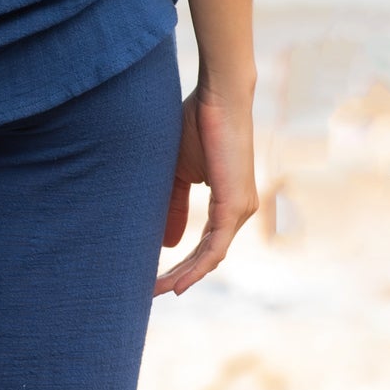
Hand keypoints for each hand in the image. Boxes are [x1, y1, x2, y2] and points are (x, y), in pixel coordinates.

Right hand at [156, 78, 257, 296]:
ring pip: (210, 256)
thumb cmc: (198, 125)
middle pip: (206, 256)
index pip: (204, 244)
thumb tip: (166, 243)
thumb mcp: (178, 173)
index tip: (153, 278)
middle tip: (149, 292)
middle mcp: (239, 211)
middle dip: (177, 276)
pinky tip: (177, 283)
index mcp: (228, 203)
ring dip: (183, 276)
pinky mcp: (235, 205)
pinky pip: (215, 248)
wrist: (217, 97)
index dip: (180, 264)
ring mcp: (240, 210)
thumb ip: (172, 206)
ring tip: (156, 291)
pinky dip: (196, 267)